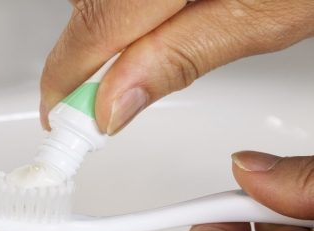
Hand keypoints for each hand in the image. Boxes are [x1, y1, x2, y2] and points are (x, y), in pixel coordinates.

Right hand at [40, 0, 313, 133]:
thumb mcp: (267, 14)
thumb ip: (182, 56)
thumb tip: (116, 102)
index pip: (93, 28)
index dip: (68, 82)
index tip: (62, 119)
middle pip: (87, 8)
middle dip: (90, 57)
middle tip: (105, 98)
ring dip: (110, 27)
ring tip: (149, 48)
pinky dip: (122, 6)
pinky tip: (154, 16)